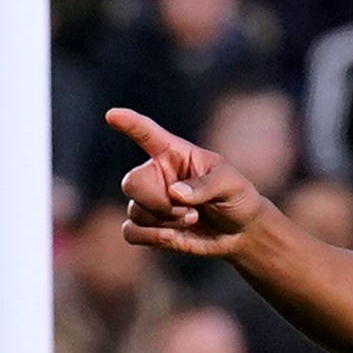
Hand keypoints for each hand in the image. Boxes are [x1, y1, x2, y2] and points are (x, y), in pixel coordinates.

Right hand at [107, 109, 270, 259]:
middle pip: (132, 183)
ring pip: (134, 211)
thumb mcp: (231, 183)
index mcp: (174, 153)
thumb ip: (205, 185)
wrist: (240, 231)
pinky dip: (150, 237)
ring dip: (164, 221)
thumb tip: (174, 193)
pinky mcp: (149, 227)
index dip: (129, 123)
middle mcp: (157, 175)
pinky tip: (172, 236)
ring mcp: (151, 201)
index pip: (147, 134)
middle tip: (189, 210)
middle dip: (157, 202)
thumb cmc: (236, 197)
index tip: (112, 115)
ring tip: (192, 219)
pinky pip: (130, 232)